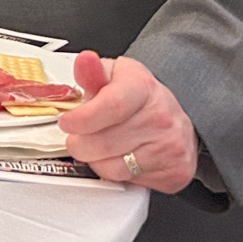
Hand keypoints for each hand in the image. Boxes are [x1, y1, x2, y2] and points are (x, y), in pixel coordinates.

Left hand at [58, 53, 199, 193]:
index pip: (111, 106)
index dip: (82, 118)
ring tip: (97, 146)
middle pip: (104, 142)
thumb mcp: (115, 75)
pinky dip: (114, 172)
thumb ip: (93, 72)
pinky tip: (117, 157)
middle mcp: (162, 117)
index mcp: (143, 88)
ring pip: (113, 166)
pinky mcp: (173, 173)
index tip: (66, 123)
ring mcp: (170, 147)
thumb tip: (84, 61)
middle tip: (76, 138)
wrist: (175, 119)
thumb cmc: (139, 97)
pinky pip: (128, 181)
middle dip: (80, 143)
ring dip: (95, 160)